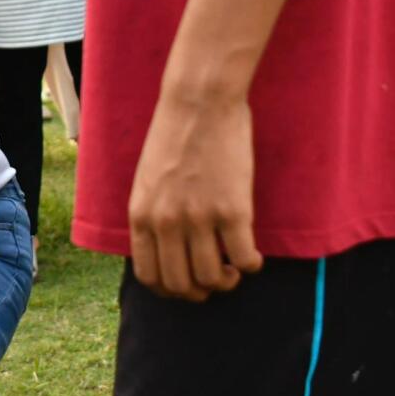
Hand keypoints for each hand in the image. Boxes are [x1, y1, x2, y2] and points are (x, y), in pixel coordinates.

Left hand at [127, 88, 262, 302]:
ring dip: (227, 282)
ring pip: (213, 278)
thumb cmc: (175, 135)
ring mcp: (200, 218)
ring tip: (234, 269)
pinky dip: (251, 265)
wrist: (200, 102)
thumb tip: (165, 248)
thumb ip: (152, 214)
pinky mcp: (233, 210)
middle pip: (181, 284)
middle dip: (199, 292)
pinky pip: (245, 258)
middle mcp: (167, 222)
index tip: (186, 286)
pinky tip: (253, 256)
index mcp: (141, 215)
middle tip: (215, 280)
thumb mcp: (147, 179)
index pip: (149, 276)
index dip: (170, 290)